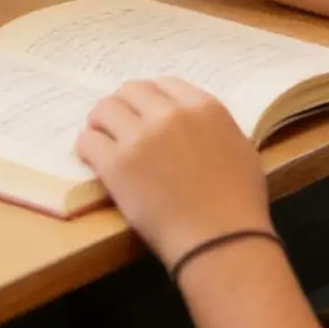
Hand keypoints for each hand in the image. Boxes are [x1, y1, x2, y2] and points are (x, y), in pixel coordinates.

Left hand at [77, 78, 272, 268]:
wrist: (222, 243)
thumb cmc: (239, 205)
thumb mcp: (240, 150)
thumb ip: (212, 127)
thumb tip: (192, 122)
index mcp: (203, 107)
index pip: (163, 84)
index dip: (151, 98)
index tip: (145, 112)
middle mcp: (169, 114)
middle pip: (130, 90)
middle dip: (125, 107)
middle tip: (121, 126)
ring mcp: (140, 137)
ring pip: (104, 109)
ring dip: (102, 123)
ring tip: (104, 139)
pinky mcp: (116, 163)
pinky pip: (88, 140)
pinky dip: (88, 148)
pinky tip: (95, 159)